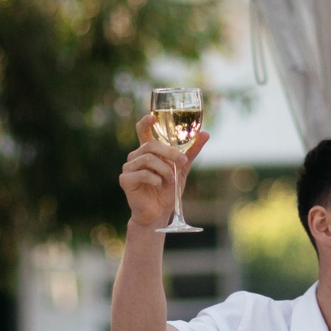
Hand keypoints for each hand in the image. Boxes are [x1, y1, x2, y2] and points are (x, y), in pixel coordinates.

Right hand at [118, 114, 208, 229]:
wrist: (159, 213)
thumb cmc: (168, 190)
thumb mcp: (182, 168)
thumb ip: (191, 151)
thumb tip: (205, 133)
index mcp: (147, 151)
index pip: (142, 130)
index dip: (146, 122)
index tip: (153, 117)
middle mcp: (136, 156)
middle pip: (150, 145)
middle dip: (169, 152)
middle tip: (182, 161)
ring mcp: (128, 167)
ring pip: (148, 159)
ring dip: (164, 169)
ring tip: (171, 179)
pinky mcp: (125, 180)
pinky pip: (142, 174)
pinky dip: (155, 179)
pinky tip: (159, 185)